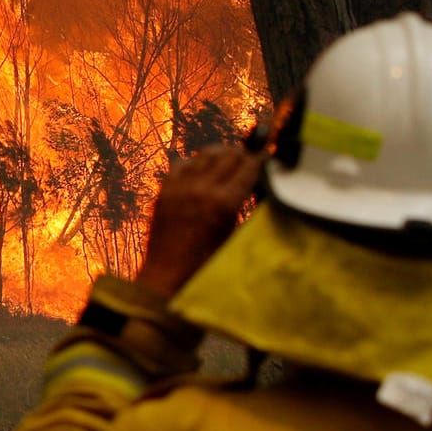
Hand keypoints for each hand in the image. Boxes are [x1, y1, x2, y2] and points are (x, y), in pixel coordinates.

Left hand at [134, 145, 265, 296]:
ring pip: (205, 154)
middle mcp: (202, 188)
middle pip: (229, 155)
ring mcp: (180, 187)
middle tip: (250, 158)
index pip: (248, 166)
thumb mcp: (235, 237)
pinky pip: (182, 163)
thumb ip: (246, 208)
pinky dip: (195, 162)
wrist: (168, 276)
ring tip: (229, 160)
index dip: (260, 158)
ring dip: (220, 154)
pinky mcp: (165, 190)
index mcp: (224, 202)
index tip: (266, 154)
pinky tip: (202, 169)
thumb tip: (259, 187)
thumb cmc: (207, 264)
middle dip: (243, 154)